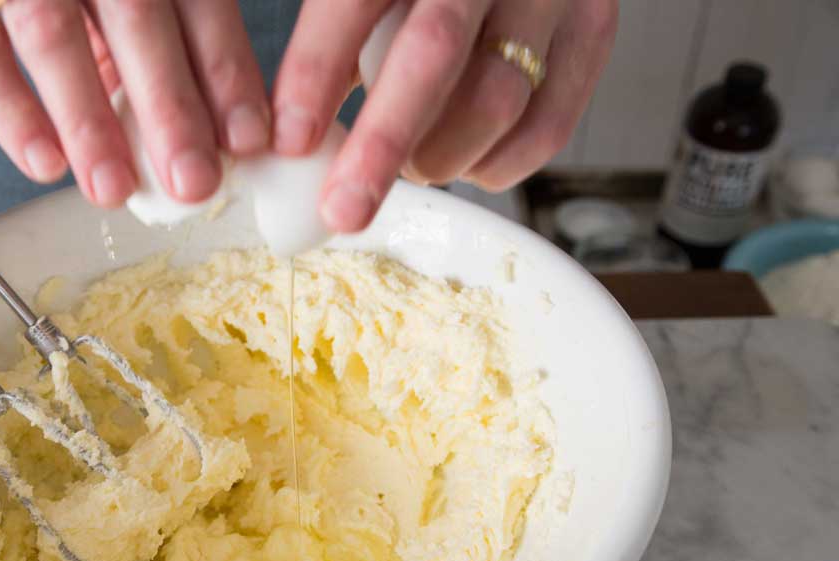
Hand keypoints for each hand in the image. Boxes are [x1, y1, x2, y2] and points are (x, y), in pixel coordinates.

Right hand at [0, 0, 270, 207]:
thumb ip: (151, 25)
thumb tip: (194, 117)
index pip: (198, 0)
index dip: (225, 70)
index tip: (249, 139)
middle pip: (136, 19)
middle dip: (170, 107)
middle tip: (193, 180)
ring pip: (53, 35)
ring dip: (88, 121)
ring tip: (114, 188)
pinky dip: (9, 108)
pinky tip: (45, 162)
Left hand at [273, 0, 617, 231]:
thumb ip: (334, 38)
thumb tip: (290, 139)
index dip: (317, 70)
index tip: (289, 141)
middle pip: (433, 53)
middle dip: (381, 145)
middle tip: (343, 209)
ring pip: (496, 100)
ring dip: (438, 157)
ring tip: (410, 166)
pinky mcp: (594, 28)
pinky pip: (546, 127)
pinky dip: (495, 165)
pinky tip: (465, 160)